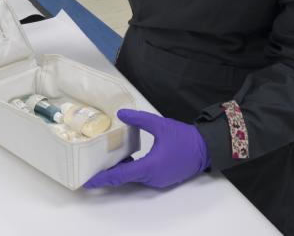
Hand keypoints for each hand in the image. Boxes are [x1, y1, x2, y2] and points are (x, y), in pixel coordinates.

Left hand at [83, 109, 209, 188]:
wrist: (205, 148)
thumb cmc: (184, 137)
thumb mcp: (160, 124)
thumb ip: (139, 119)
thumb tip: (121, 114)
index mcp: (150, 167)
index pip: (121, 176)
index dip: (103, 178)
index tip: (89, 180)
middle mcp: (152, 178)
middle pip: (124, 179)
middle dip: (107, 174)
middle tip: (91, 168)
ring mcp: (158, 180)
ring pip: (133, 178)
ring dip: (119, 171)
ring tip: (103, 162)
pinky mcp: (162, 178)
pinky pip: (141, 176)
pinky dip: (131, 170)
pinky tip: (124, 159)